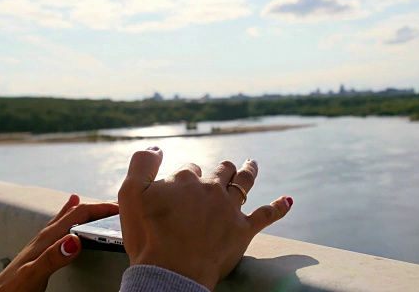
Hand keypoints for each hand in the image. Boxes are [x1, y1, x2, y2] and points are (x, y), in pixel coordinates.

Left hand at [0, 194, 118, 291]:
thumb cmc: (10, 291)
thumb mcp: (33, 275)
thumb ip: (53, 258)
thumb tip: (75, 240)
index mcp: (47, 238)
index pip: (78, 214)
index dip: (99, 209)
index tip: (119, 209)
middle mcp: (44, 236)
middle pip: (74, 214)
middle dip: (95, 208)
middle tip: (116, 206)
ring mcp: (42, 243)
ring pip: (67, 219)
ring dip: (83, 212)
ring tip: (95, 206)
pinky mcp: (40, 252)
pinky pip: (59, 229)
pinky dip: (69, 220)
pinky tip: (68, 219)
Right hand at [118, 147, 292, 289]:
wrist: (172, 271)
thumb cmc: (148, 235)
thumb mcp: (131, 193)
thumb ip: (142, 164)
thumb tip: (157, 147)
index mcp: (185, 178)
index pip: (188, 168)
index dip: (184, 175)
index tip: (179, 188)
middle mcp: (210, 188)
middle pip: (219, 171)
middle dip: (220, 169)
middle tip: (222, 169)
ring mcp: (229, 208)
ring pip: (243, 183)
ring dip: (249, 171)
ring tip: (252, 164)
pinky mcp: (243, 230)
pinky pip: (266, 215)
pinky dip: (278, 207)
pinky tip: (288, 201)